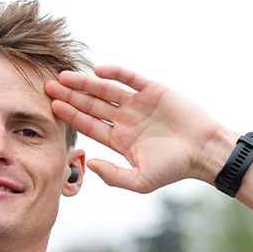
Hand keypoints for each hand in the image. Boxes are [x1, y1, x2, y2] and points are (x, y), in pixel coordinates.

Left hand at [46, 65, 232, 193]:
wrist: (205, 151)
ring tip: (64, 76)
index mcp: (120, 140)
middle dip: (70, 96)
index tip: (52, 107)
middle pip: (91, 105)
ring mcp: (138, 104)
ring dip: (85, 83)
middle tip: (47, 86)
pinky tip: (97, 71)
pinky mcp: (153, 90)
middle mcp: (126, 120)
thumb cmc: (175, 168)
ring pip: (106, 90)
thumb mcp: (141, 180)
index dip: (70, 115)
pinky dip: (115, 73)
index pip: (89, 124)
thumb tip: (90, 164)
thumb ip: (114, 175)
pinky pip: (130, 78)